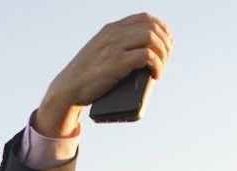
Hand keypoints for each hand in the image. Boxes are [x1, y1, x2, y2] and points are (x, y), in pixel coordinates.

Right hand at [37, 12, 173, 135]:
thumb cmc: (88, 76)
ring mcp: (115, 46)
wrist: (69, 87)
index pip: (145, 18)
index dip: (162, 30)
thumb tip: (146, 58)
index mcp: (111, 29)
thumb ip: (118, 47)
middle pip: (153, 28)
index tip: (167, 45)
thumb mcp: (102, 52)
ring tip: (160, 69)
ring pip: (152, 38)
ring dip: (163, 55)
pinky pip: (147, 56)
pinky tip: (156, 75)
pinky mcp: (116, 62)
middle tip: (164, 62)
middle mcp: (114, 33)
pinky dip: (157, 66)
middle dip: (165, 44)